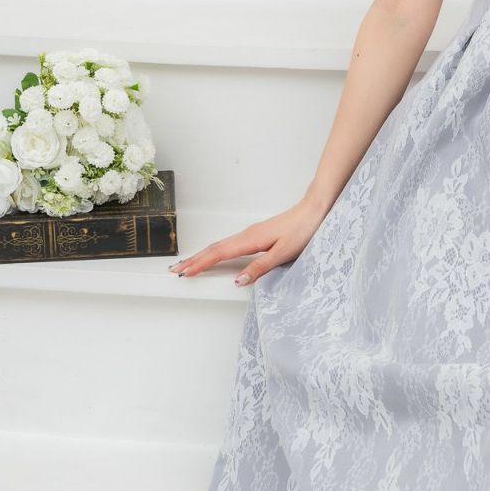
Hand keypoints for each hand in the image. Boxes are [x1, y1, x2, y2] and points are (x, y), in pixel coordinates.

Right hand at [168, 197, 329, 287]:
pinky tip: (214, 256)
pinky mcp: (256, 234)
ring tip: (188, 264)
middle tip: (175, 270)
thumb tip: (238, 281)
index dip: (200, 264)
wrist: (315, 209)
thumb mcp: (283, 253)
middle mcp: (247, 235)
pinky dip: (216, 251)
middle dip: (193, 260)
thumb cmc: (303, 230)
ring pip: (220, 246)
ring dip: (202, 255)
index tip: (184, 273)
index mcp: (250, 240)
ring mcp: (250, 233)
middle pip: (214, 249)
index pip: (218, 254)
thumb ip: (261, 267)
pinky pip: (229, 244)